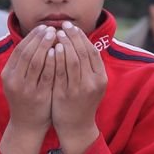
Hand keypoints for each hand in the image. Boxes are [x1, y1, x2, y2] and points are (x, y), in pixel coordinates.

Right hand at [1, 25, 56, 131]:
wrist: (27, 125)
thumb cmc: (26, 99)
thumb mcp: (19, 80)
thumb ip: (24, 63)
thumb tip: (36, 38)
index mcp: (7, 74)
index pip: (19, 49)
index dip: (31, 37)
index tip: (43, 27)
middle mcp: (14, 81)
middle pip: (27, 53)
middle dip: (40, 38)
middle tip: (52, 28)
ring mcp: (25, 89)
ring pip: (36, 61)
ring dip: (46, 46)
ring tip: (56, 35)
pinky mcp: (38, 96)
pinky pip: (46, 75)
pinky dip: (52, 61)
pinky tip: (59, 51)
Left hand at [51, 24, 106, 153]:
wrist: (76, 127)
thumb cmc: (81, 102)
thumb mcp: (91, 84)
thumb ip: (88, 66)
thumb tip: (80, 40)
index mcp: (101, 78)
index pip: (92, 51)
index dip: (82, 37)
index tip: (72, 27)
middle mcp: (93, 83)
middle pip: (83, 53)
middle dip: (72, 37)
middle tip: (63, 25)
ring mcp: (80, 89)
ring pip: (73, 60)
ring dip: (65, 44)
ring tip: (56, 34)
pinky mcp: (66, 95)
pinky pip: (61, 72)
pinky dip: (57, 59)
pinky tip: (52, 49)